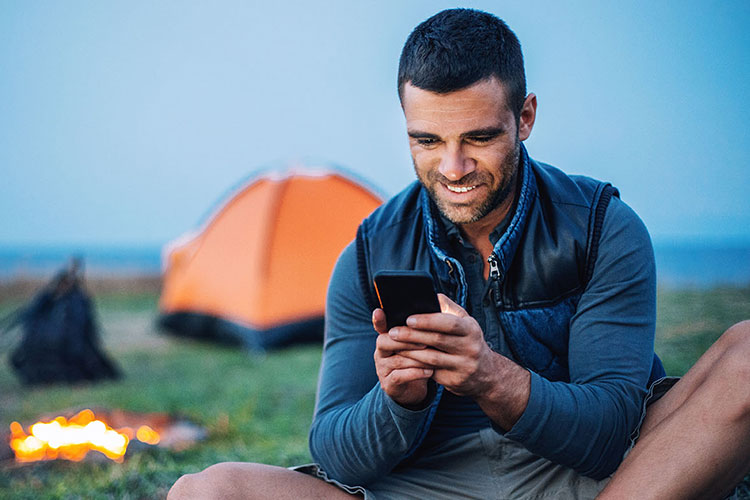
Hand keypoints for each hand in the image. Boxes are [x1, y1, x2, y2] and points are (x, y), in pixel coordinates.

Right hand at [372, 308, 433, 408]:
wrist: (414, 389)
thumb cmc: (418, 361)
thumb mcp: (417, 344)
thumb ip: (420, 329)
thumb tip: (434, 305)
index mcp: (387, 339)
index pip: (380, 326)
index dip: (378, 320)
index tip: (379, 311)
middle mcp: (381, 352)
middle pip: (385, 341)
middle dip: (405, 340)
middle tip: (424, 341)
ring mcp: (383, 369)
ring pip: (396, 360)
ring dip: (416, 358)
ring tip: (432, 356)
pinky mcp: (389, 384)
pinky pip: (400, 377)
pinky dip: (416, 373)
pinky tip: (429, 371)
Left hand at [392, 294, 529, 428]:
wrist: (486, 374)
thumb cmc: (469, 341)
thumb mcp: (466, 323)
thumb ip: (448, 308)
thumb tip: (431, 295)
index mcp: (471, 329)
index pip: (449, 323)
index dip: (428, 320)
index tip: (409, 318)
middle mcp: (470, 348)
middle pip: (438, 340)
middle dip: (413, 335)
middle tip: (393, 331)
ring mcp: (463, 366)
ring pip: (432, 358)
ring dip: (410, 351)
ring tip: (394, 344)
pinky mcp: (455, 381)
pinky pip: (431, 372)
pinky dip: (416, 364)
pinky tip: (403, 358)